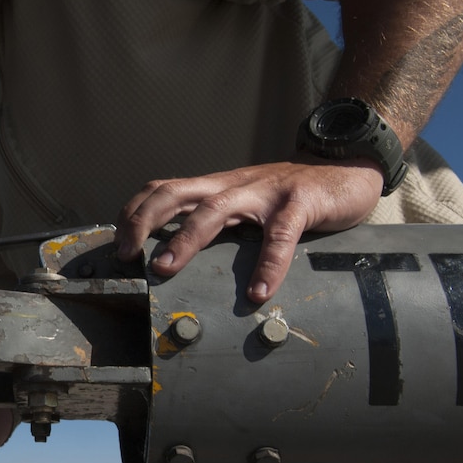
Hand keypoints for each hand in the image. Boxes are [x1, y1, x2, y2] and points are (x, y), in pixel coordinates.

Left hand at [115, 158, 384, 301]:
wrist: (345, 169)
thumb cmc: (287, 196)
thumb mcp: (242, 203)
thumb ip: (214, 221)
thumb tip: (176, 256)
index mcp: (215, 187)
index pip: (161, 190)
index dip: (134, 213)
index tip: (117, 244)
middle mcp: (231, 185)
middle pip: (174, 193)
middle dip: (143, 221)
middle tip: (127, 255)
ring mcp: (263, 192)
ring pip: (215, 209)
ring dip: (185, 239)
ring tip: (165, 270)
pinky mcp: (299, 205)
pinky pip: (278, 236)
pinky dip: (267, 266)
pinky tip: (258, 293)